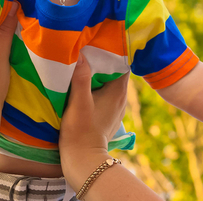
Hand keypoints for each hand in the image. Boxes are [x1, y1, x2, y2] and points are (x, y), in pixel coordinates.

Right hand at [59, 56, 128, 187]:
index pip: (123, 62)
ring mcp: (115, 108)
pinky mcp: (107, 115)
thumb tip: (81, 54)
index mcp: (118, 91)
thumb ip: (81, 78)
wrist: (82, 161)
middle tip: (87, 46)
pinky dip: (96, 85)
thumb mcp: (79, 102)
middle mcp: (121, 98)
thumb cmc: (80, 131)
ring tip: (83, 62)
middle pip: (116, 71)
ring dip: (98, 73)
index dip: (113, 50)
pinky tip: (83, 83)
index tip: (100, 40)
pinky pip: (104, 93)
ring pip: (109, 82)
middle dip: (103, 59)